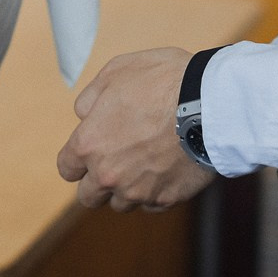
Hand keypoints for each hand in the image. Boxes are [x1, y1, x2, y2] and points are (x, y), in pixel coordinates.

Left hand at [57, 47, 216, 211]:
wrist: (211, 102)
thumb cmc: (163, 81)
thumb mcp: (116, 72)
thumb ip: (90, 98)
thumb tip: (84, 116)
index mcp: (89, 145)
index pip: (66, 168)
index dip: (76, 160)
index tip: (87, 155)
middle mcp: (108, 174)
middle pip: (88, 196)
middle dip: (96, 182)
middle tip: (113, 163)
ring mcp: (139, 190)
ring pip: (121, 203)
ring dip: (126, 189)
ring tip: (143, 165)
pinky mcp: (168, 198)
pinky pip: (152, 205)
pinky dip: (154, 193)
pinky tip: (164, 171)